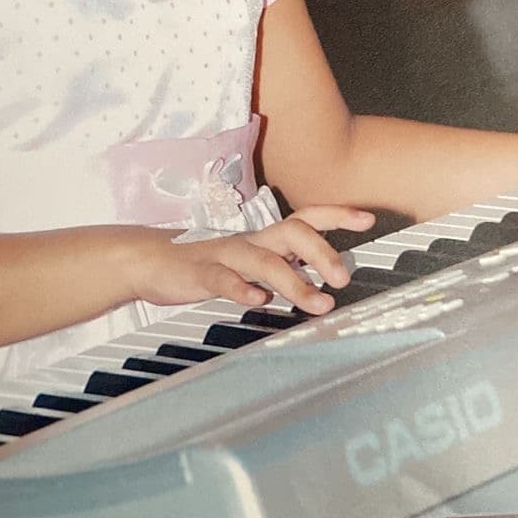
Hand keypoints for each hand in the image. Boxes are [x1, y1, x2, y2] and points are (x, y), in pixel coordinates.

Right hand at [124, 205, 375, 315]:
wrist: (149, 260)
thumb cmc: (206, 262)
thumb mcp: (251, 263)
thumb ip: (283, 268)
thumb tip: (320, 278)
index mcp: (264, 237)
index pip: (306, 217)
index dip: (337, 214)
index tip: (368, 218)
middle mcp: (250, 241)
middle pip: (292, 232)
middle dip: (323, 251)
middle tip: (344, 277)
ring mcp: (226, 255)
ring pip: (264, 261)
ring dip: (295, 282)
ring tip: (319, 303)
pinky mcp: (200, 273)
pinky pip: (223, 279)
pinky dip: (242, 290)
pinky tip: (258, 301)